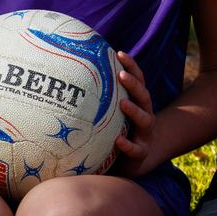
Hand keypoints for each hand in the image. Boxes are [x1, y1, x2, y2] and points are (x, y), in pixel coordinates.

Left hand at [110, 51, 156, 177]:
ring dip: (134, 110)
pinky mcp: (141, 153)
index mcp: (138, 103)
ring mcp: (145, 134)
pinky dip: (128, 144)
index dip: (132, 66)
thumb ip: (100, 100)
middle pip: (144, 96)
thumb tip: (71, 78)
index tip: (120, 53)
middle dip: (134, 84)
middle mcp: (146, 115)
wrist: (134, 163)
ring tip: (123, 103)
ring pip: (145, 119)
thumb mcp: (111, 116)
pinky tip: (118, 141)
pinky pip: (136, 149)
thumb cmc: (117, 133)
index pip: (139, 80)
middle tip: (121, 75)